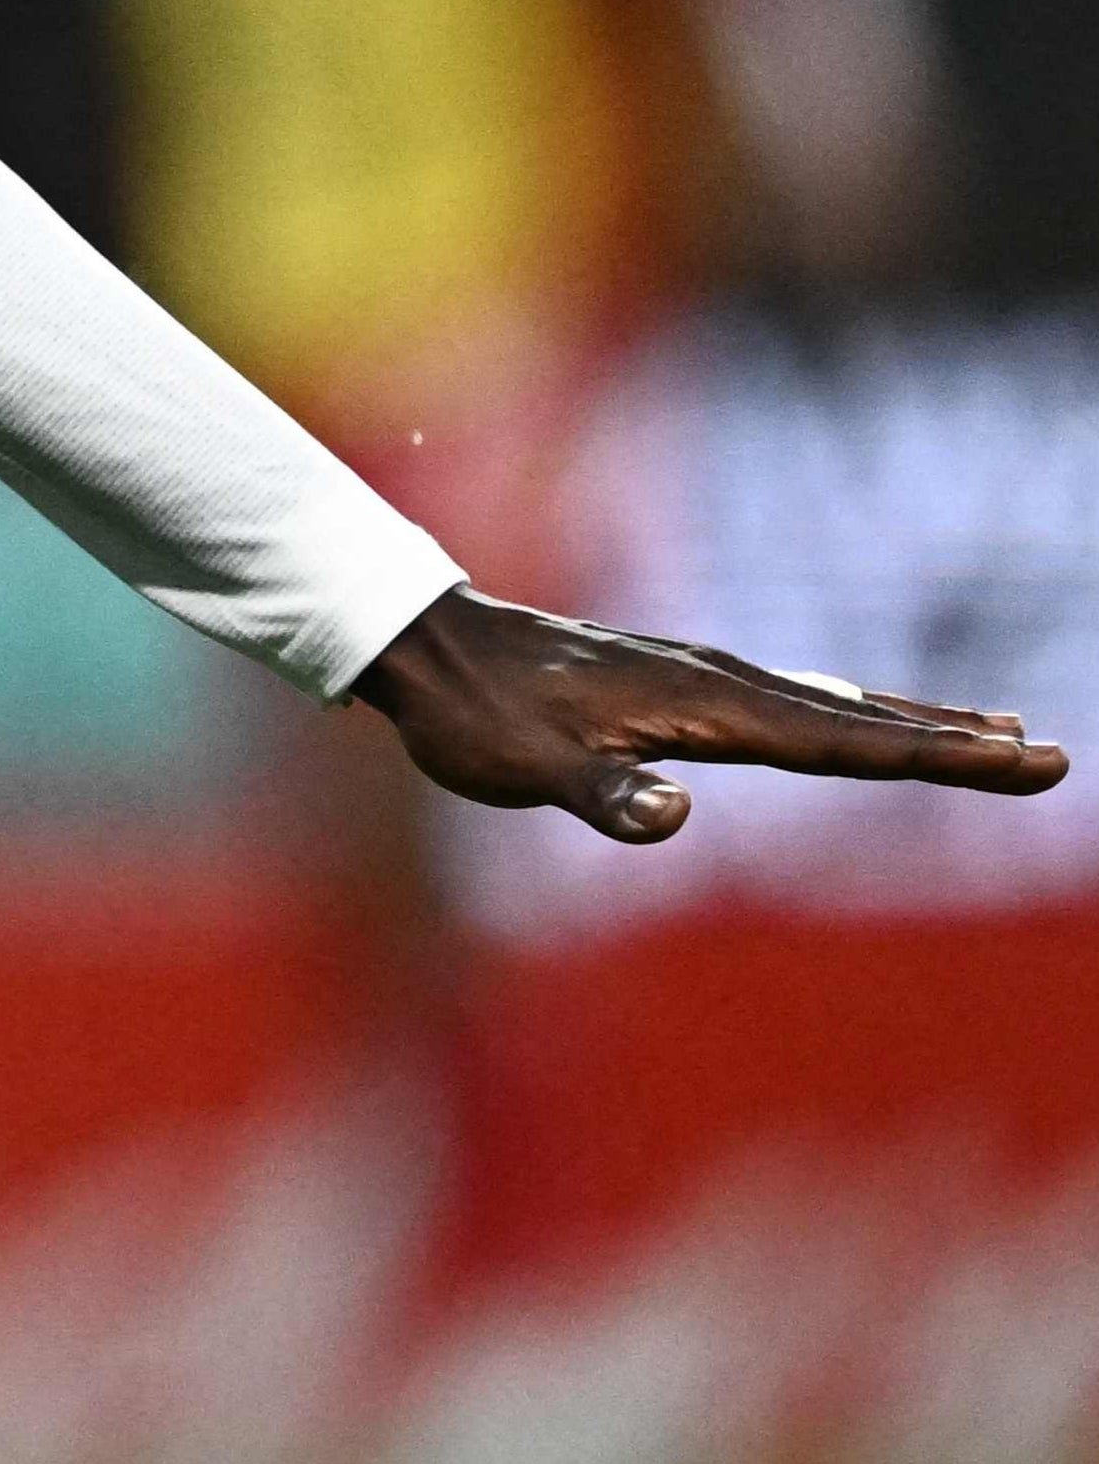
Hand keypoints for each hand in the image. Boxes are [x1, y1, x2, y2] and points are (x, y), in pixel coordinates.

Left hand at [351, 583, 1062, 842]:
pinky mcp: (680, 681)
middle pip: (861, 720)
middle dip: (957, 742)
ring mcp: (703, 677)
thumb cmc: (475, 717)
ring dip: (918, 722)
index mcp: (706, 709)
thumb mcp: (525, 772)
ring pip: (834, 704)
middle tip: (1050, 757)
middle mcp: (720, 682)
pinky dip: (852, 710)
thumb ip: (604, 797)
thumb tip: (674, 816)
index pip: (845, 744)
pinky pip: (792, 700)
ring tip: (996, 733)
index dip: (936, 759)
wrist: (426, 646)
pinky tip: (867, 719)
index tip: (1021, 761)